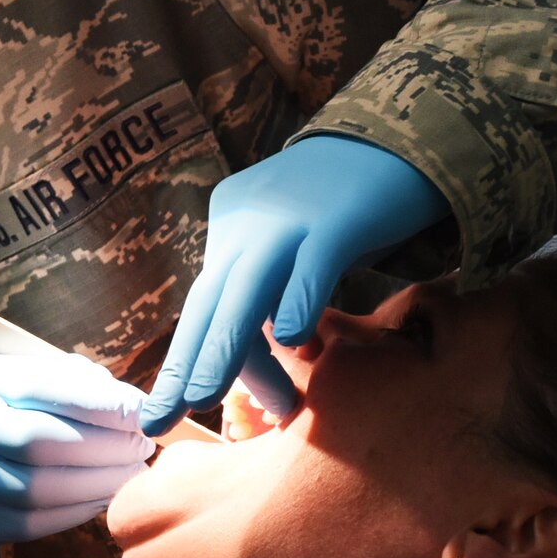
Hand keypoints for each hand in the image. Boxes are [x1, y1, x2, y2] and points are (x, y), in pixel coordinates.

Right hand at [0, 346, 155, 557]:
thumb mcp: (2, 374)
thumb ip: (58, 376)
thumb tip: (127, 400)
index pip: (39, 386)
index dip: (98, 401)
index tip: (140, 410)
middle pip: (40, 443)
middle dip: (105, 445)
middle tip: (143, 445)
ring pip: (41, 490)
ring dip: (100, 483)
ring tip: (132, 471)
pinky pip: (35, 524)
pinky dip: (78, 510)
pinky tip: (103, 495)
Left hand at [140, 135, 447, 436]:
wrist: (399, 137)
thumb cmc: (346, 205)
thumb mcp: (292, 243)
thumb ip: (272, 287)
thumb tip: (267, 350)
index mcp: (232, 225)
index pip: (207, 306)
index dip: (185, 360)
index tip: (161, 411)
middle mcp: (248, 221)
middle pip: (210, 302)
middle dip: (183, 365)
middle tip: (157, 419)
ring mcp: (291, 219)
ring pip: (246, 290)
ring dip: (223, 347)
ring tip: (204, 398)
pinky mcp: (338, 219)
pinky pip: (311, 266)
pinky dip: (299, 302)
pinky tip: (294, 343)